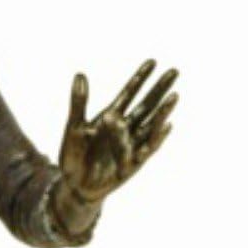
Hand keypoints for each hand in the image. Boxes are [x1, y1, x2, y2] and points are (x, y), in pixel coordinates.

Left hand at [58, 60, 178, 204]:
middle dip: (159, 89)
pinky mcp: (132, 164)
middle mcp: (125, 129)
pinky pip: (146, 149)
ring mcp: (130, 145)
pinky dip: (156, 138)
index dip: (140, 78)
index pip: (129, 93)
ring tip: (174, 96)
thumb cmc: (74, 156)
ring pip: (150, 125)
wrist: (73, 186)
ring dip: (162, 111)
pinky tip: (166, 125)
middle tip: (174, 71)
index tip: (152, 61)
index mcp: (111, 117)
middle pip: (146, 105)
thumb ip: (79, 103)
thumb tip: (80, 74)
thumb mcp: (74, 127)